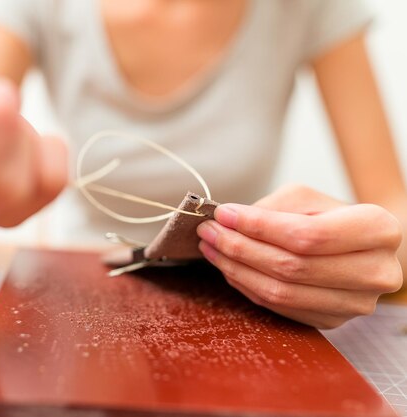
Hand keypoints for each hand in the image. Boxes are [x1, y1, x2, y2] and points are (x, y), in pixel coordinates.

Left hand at [197, 185, 402, 327]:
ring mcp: (355, 304)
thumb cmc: (330, 215)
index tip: (223, 214)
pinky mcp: (332, 321)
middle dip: (240, 247)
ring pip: (281, 292)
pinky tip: (228, 267)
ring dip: (236, 269)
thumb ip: (273, 208)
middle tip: (208, 231)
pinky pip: (278, 307)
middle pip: (292, 267)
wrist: (360, 246)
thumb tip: (229, 220)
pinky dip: (246, 286)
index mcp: (379, 231)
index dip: (260, 227)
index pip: (309, 235)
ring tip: (210, 248)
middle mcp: (376, 273)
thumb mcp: (307, 198)